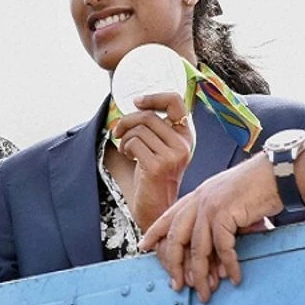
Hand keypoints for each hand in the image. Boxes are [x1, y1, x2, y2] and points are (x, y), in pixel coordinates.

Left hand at [113, 92, 195, 227]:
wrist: (156, 206)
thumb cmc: (152, 175)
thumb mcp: (159, 147)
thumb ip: (155, 127)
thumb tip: (137, 103)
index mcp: (185, 135)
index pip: (176, 101)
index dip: (154, 97)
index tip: (137, 102)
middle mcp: (183, 143)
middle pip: (148, 116)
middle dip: (126, 122)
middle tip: (118, 132)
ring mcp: (173, 155)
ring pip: (139, 130)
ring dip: (125, 139)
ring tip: (127, 150)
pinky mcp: (158, 166)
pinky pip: (134, 144)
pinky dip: (125, 148)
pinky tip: (129, 158)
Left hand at [140, 153, 281, 301]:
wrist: (277, 173)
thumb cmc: (257, 186)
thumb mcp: (227, 199)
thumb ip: (215, 219)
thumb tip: (215, 252)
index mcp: (196, 196)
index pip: (168, 217)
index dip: (154, 233)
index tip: (143, 247)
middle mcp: (198, 200)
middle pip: (177, 238)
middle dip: (175, 265)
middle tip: (177, 285)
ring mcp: (209, 206)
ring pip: (198, 248)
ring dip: (202, 274)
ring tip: (205, 292)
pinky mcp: (224, 213)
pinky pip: (222, 247)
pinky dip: (228, 265)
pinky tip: (233, 277)